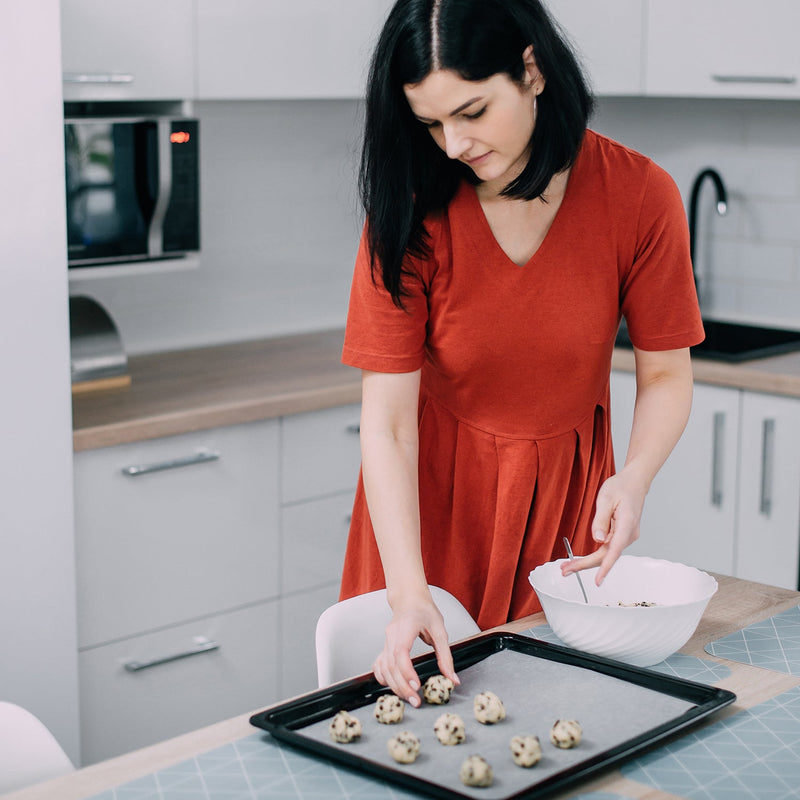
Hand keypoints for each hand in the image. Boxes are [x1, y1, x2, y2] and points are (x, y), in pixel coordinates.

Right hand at [372, 593, 459, 706]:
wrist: (409, 599)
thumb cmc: (424, 610)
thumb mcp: (440, 629)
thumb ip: (446, 655)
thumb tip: (452, 679)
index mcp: (406, 627)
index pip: (400, 652)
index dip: (406, 671)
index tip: (416, 685)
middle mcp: (392, 635)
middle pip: (391, 665)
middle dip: (402, 686)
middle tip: (415, 701)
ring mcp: (386, 641)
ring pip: (384, 668)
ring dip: (394, 685)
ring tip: (409, 697)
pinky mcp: (384, 646)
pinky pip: (379, 665)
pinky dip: (384, 678)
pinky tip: (392, 686)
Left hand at [561, 466, 647, 585]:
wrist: (635, 482)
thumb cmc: (621, 487)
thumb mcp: (605, 499)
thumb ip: (600, 520)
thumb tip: (598, 540)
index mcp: (627, 524)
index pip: (615, 550)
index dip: (605, 567)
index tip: (598, 581)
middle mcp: (629, 534)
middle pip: (606, 555)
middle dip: (585, 565)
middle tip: (565, 570)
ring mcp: (626, 536)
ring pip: (606, 554)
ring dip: (587, 561)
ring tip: (567, 566)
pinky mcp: (622, 536)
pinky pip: (607, 548)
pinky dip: (594, 555)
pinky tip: (580, 559)